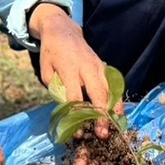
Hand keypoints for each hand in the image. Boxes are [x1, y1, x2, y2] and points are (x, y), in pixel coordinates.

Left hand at [31, 3, 119, 135]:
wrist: (63, 30)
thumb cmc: (51, 53)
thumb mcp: (46, 71)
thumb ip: (56, 89)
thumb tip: (67, 108)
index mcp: (69, 69)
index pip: (75, 97)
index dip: (77, 116)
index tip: (78, 133)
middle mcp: (87, 67)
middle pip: (98, 94)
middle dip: (101, 115)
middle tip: (102, 134)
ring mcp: (98, 66)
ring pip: (111, 89)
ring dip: (114, 109)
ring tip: (117, 127)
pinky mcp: (104, 66)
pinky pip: (113, 85)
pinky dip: (117, 100)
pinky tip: (118, 114)